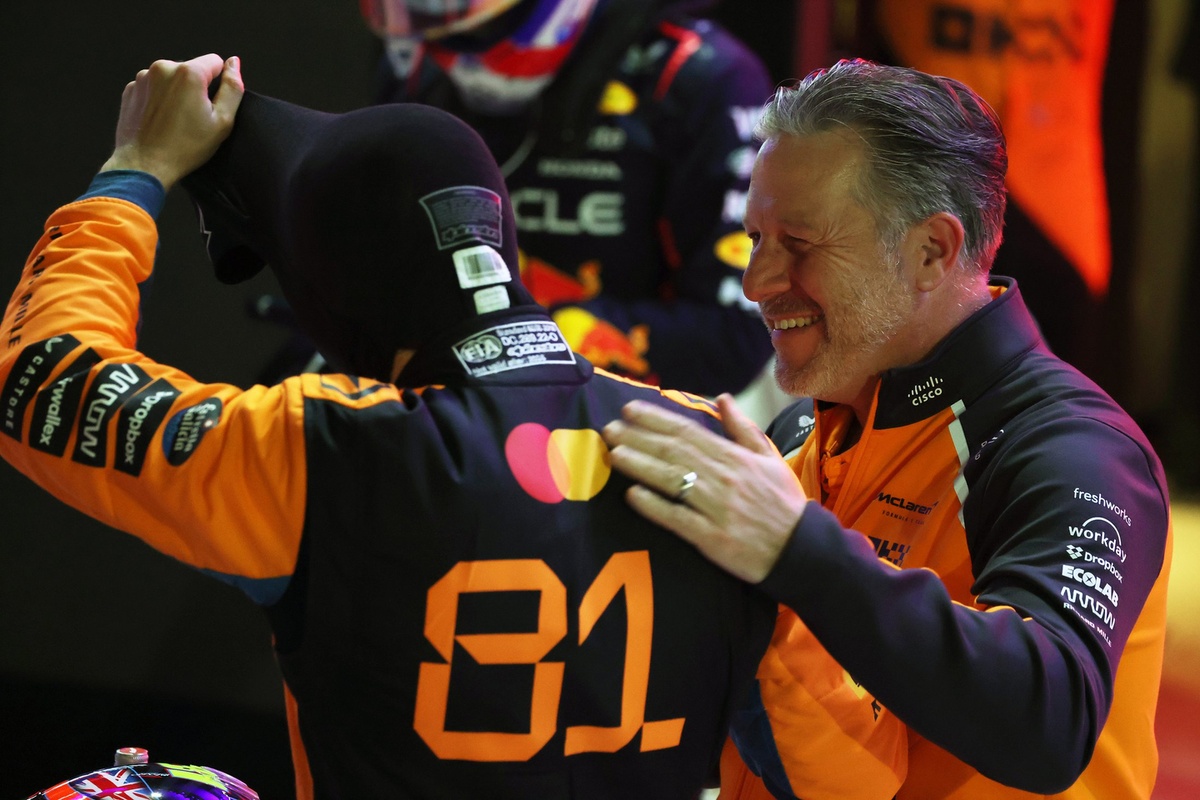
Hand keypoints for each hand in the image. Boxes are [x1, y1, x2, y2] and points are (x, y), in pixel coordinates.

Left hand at [101, 53, 243, 189]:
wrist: (144, 165)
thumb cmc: (186, 147)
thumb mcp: (223, 121)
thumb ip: (233, 88)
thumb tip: (234, 63)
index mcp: (188, 73)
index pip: (215, 62)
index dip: (220, 83)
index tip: (213, 105)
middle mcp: (163, 67)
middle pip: (191, 69)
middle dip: (196, 88)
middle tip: (194, 117)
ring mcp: (143, 78)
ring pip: (171, 78)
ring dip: (176, 92)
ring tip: (176, 120)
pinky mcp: (130, 90)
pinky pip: (153, 87)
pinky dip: (159, 99)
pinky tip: (160, 120)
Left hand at [602, 393, 807, 582]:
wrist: (802, 550)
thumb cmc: (783, 503)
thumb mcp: (769, 458)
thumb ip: (742, 428)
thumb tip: (722, 398)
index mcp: (734, 457)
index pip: (688, 432)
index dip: (656, 419)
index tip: (629, 410)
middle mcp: (723, 478)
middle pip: (673, 452)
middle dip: (638, 438)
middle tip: (609, 429)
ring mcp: (716, 508)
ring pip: (672, 480)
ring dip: (640, 466)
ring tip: (614, 455)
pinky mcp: (712, 538)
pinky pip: (678, 518)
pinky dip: (654, 506)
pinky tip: (632, 496)